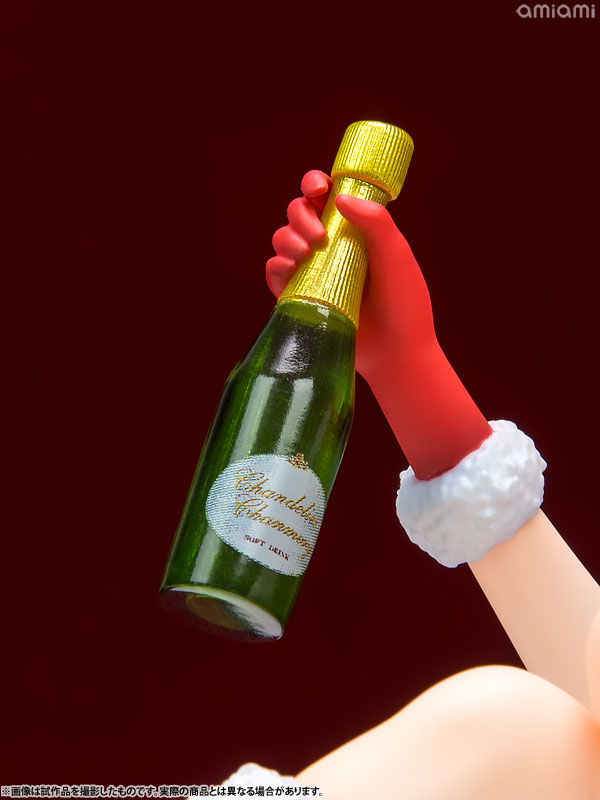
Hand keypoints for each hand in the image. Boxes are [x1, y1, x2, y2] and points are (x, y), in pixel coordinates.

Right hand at [267, 169, 490, 478]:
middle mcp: (330, 246)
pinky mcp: (299, 296)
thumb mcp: (396, 254)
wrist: (395, 351)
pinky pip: (274, 272)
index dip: (314, 183)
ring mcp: (313, 270)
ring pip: (282, 238)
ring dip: (287, 237)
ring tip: (307, 253)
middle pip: (298, 212)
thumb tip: (340, 197)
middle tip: (319, 236)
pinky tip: (293, 271)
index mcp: (354, 228)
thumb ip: (375, 221)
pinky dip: (278, 266)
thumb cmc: (403, 302)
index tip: (319, 188)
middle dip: (300, 214)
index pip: (326, 194)